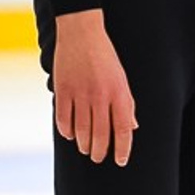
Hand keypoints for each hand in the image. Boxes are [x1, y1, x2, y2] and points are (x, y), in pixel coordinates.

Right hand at [52, 9, 137, 165]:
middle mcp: (100, 96)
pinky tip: (70, 135)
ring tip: (86, 149)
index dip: (122, 149)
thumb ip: (126, 104)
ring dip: (84, 144)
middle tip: (99, 158)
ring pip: (81, 130)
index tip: (120, 161)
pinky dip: (66, 131)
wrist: (81, 32)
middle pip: (101, 134)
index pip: (123, 129)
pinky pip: (63, 119)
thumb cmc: (105, 57)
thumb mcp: (121, 78)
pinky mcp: (63, 90)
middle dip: (100, 151)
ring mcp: (80, 93)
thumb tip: (131, 127)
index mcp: (119, 92)